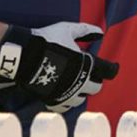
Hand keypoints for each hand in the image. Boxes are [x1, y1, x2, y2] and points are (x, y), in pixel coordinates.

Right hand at [0, 22, 118, 111]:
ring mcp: (65, 92)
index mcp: (86, 65)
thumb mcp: (68, 29)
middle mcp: (79, 81)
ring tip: (76, 85)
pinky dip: (65, 102)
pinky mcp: (52, 98)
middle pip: (96, 88)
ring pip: (80, 100)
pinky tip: (63, 94)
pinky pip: (63, 106)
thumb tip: (100, 32)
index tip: (113, 68)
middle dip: (94, 82)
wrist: (24, 54)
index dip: (112, 69)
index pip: (107, 71)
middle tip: (91, 76)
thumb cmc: (47, 40)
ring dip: (80, 93)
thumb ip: (85, 30)